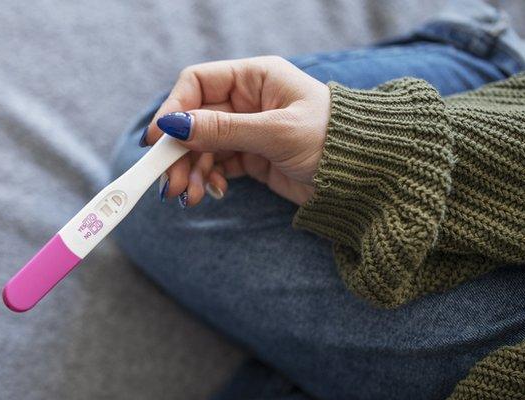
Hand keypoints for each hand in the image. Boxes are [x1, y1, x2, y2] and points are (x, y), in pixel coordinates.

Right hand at [140, 56, 329, 205]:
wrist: (367, 177)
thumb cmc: (334, 141)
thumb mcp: (276, 133)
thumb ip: (223, 130)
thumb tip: (174, 126)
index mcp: (255, 78)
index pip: (197, 84)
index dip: (174, 109)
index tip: (157, 140)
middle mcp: (248, 100)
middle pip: (194, 121)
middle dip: (179, 153)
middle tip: (171, 184)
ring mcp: (248, 130)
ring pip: (202, 147)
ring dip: (191, 172)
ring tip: (192, 197)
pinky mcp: (252, 157)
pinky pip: (216, 166)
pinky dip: (209, 180)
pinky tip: (213, 193)